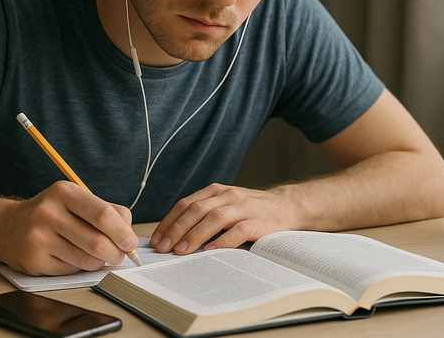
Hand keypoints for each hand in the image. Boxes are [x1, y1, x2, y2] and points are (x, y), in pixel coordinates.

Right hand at [0, 181, 137, 276]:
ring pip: (87, 260)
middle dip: (116, 253)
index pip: (103, 214)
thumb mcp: (76, 200)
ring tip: (99, 256)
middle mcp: (49, 213)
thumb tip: (129, 234)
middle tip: (120, 254)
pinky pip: (71, 271)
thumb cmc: (52, 213)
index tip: (131, 242)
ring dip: (100, 262)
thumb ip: (107, 211)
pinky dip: (81, 268)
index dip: (122, 232)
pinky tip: (75, 258)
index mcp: (64, 192)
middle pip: (98, 242)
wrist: (8, 227)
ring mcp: (39, 238)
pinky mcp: (34, 261)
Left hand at [150, 183, 295, 254]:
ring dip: (195, 235)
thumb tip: (174, 236)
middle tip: (164, 247)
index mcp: (216, 191)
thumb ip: (204, 215)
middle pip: (196, 210)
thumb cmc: (250, 210)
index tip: (157, 239)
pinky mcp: (258, 221)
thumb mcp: (225, 205)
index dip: (169, 221)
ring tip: (181, 250)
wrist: (287, 206)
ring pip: (214, 218)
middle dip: (177, 229)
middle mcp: (227, 195)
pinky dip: (222, 241)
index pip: (185, 204)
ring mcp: (244, 207)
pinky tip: (210, 251)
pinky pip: (237, 231)